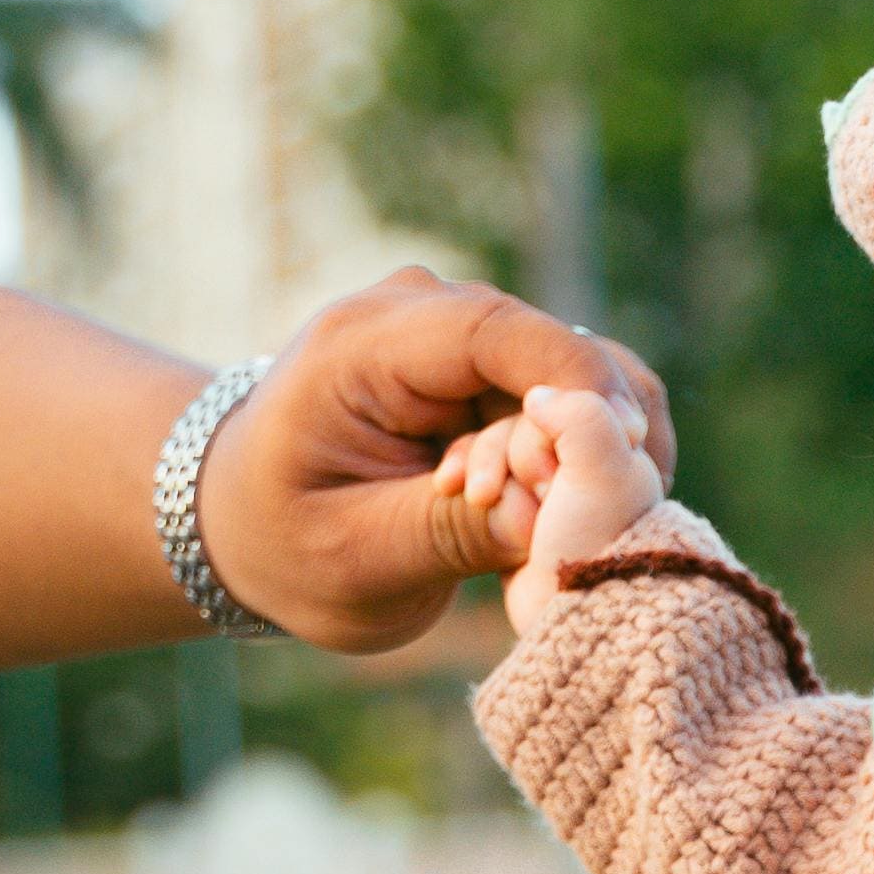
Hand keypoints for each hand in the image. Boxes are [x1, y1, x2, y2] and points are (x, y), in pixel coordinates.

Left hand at [195, 270, 674, 650]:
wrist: (249, 521)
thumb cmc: (286, 544)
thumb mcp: (351, 559)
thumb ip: (444, 534)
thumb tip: (545, 517)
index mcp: (363, 346)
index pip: (491, 330)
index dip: (574, 379)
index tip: (625, 452)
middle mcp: (420, 314)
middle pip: (552, 354)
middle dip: (584, 442)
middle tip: (567, 537)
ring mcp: (462, 335)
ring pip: (582, 378)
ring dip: (593, 457)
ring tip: (561, 534)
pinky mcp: (496, 369)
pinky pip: (578, 402)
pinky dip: (589, 458)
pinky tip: (567, 516)